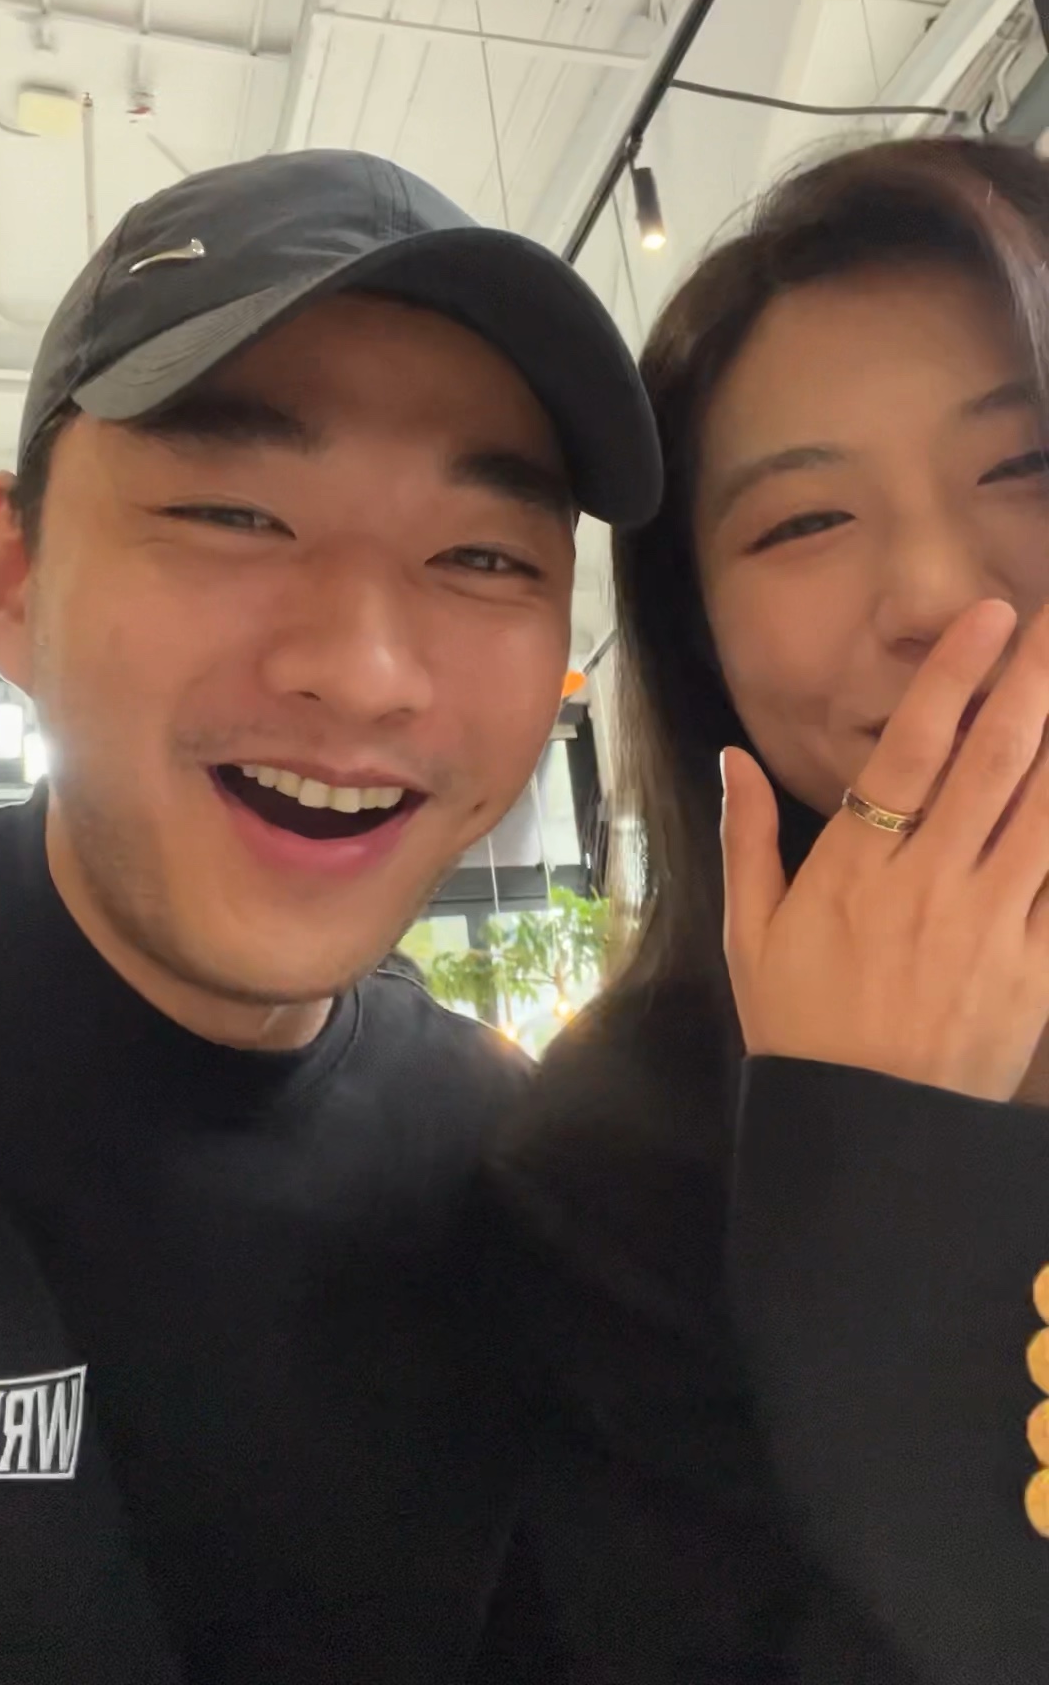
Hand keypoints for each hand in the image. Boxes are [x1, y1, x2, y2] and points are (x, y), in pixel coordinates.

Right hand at [721, 599, 1048, 1101]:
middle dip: (1035, 680)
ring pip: (1047, 815)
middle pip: (996, 762)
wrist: (863, 1133)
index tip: (988, 614)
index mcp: (858, 866)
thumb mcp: (752, 934)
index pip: (914, 749)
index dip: (954, 676)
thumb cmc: (802, 1026)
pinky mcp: (1036, 969)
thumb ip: (748, 839)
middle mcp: (931, 883)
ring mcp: (992, 925)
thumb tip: (732, 755)